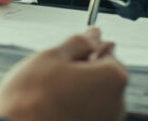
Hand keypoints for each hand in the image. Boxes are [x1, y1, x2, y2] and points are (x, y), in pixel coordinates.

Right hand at [0, 29, 127, 120]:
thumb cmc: (30, 99)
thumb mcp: (52, 57)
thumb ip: (78, 43)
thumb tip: (94, 34)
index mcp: (113, 79)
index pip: (108, 54)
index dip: (87, 49)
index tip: (71, 51)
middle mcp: (117, 105)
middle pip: (102, 79)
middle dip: (82, 72)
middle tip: (52, 74)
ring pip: (93, 99)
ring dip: (76, 92)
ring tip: (47, 95)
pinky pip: (85, 115)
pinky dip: (71, 110)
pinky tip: (50, 110)